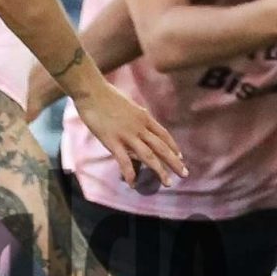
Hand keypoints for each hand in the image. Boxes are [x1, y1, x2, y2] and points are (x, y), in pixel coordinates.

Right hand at [64, 62, 187, 188]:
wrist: (92, 91)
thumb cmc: (107, 95)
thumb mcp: (129, 104)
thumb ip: (136, 116)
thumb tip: (141, 120)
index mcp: (144, 117)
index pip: (163, 134)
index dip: (173, 147)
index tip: (180, 157)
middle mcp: (140, 127)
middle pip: (161, 147)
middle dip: (174, 162)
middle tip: (185, 174)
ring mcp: (127, 135)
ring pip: (148, 156)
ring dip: (160, 171)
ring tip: (168, 183)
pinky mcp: (112, 141)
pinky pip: (124, 160)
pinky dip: (130, 173)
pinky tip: (133, 184)